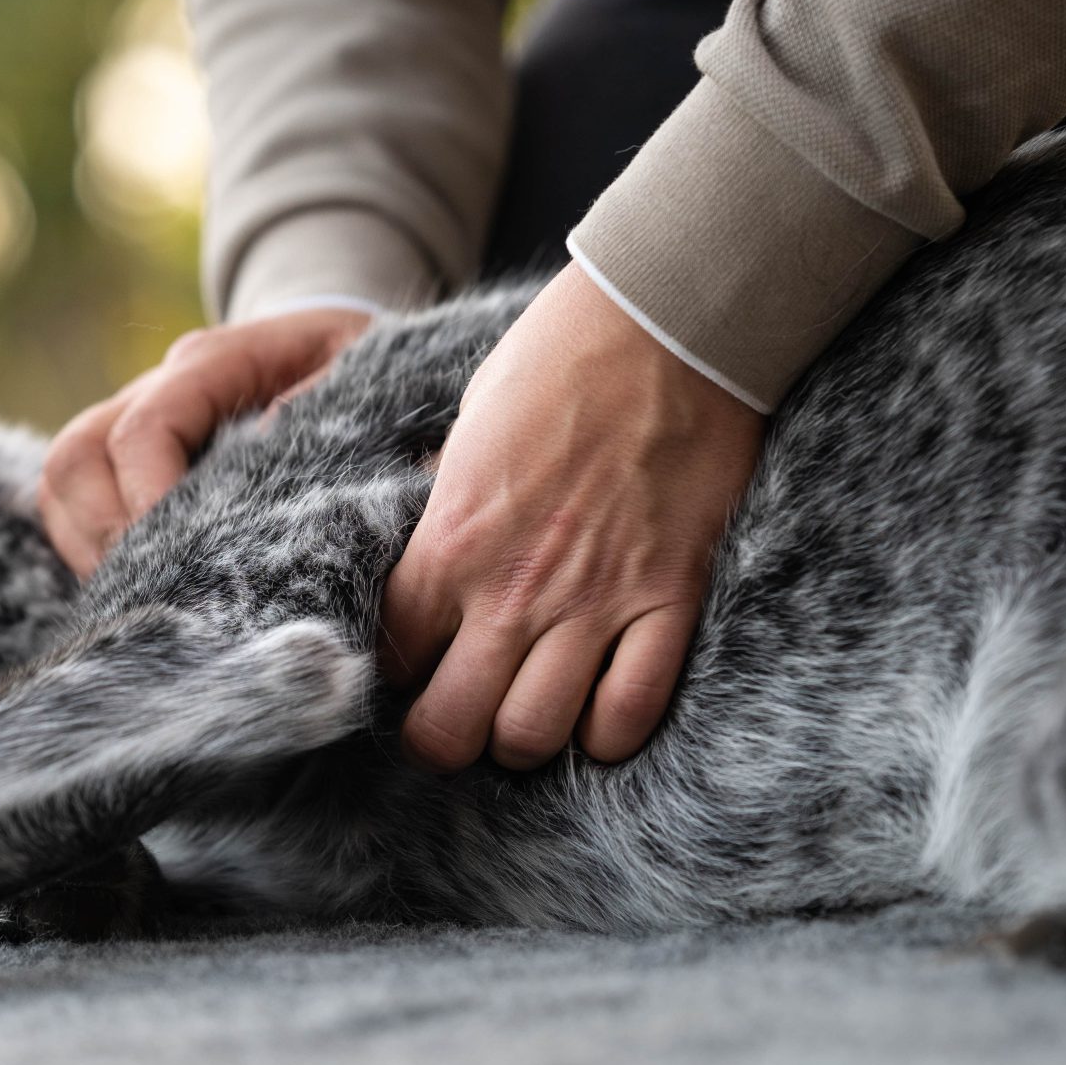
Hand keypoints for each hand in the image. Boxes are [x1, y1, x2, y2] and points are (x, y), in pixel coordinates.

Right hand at [39, 306, 375, 573]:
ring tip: (143, 598)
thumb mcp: (363, 375)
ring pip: (62, 486)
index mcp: (211, 362)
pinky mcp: (126, 466)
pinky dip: (91, 552)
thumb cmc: (358, 370)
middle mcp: (155, 390)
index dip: (149, 498)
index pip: (144, 429)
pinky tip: (140, 590)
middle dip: (103, 533)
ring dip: (89, 549)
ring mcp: (130, 426)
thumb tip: (264, 458)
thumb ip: (322, 412)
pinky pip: (73, 509)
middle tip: (154, 592)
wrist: (339, 353)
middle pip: (76, 456)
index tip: (183, 556)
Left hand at [382, 263, 763, 770]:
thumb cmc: (560, 357)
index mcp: (452, 539)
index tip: (412, 665)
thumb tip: (431, 543)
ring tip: (526, 714)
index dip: (396, 673)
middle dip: (445, 737)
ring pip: (536, 736)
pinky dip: (609, 731)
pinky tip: (597, 712)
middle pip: (453, 726)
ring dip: (524, 740)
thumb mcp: (470, 427)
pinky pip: (632, 712)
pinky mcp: (670, 600)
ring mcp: (597, 602)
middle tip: (458, 714)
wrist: (666, 324)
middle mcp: (515, 588)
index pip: (394, 657)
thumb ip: (447, 504)